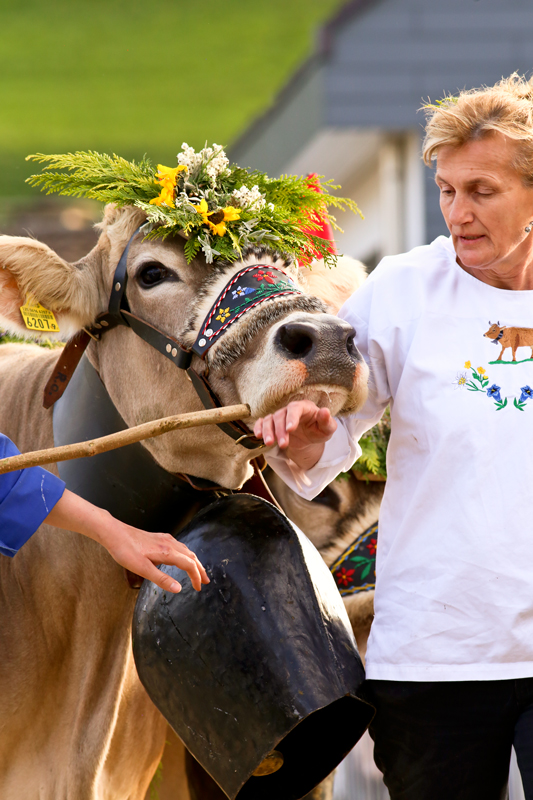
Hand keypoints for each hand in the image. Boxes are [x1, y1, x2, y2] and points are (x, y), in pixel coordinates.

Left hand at [45, 489, 208, 593]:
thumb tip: (178, 589)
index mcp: (167, 551)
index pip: (189, 565)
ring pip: (185, 550)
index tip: (199, 588)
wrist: (113, 532)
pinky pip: (178, 546)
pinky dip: (185, 554)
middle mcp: (169, 543)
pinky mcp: (158, 538)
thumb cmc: (125, 550)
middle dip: (200, 569)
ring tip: (197, 570)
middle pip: (191, 556)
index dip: (196, 577)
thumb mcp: (142, 568)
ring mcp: (164, 539)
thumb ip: (161, 579)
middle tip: (206, 581)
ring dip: (193, 561)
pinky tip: (180, 557)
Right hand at [254, 400, 336, 469]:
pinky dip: (258, 428)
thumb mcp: (328, 428)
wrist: (310, 436)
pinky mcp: (272, 424)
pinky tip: (258, 436)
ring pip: (269, 419)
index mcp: (304, 407)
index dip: (292, 417)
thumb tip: (325, 411)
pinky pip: (262, 422)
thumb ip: (327, 421)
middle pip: (280, 416)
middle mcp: (289, 410)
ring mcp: (279, 416)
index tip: (290, 429)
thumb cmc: (319, 429)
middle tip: (284, 444)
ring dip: (268, 431)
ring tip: (269, 443)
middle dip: (280, 431)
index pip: (295, 408)